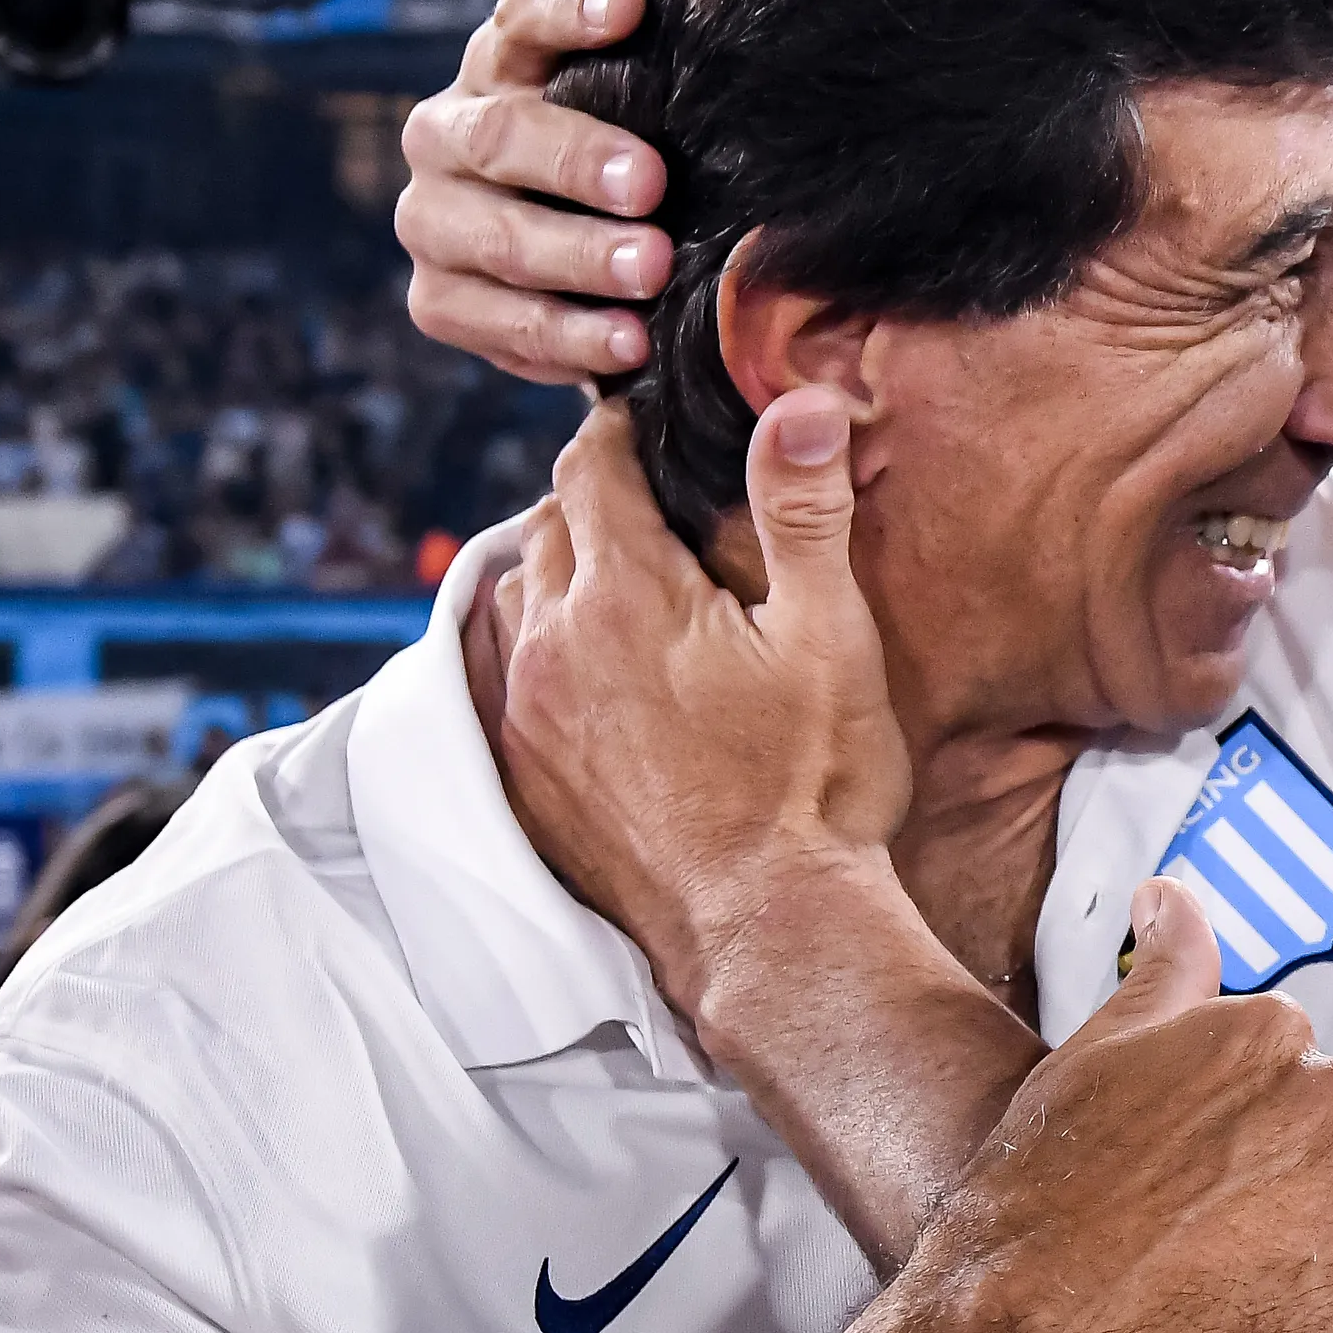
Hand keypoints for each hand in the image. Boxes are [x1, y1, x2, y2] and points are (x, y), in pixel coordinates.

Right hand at [395, 0, 666, 383]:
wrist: (617, 263)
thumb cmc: (648, 140)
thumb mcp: (662, 67)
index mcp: (505, 58)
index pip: (520, 16)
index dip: (570, 7)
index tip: (635, 7)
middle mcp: (451, 130)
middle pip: (500, 138)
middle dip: (575, 161)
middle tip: (652, 187)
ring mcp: (436, 218)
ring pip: (486, 236)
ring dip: (569, 259)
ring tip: (648, 275)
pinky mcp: (441, 300)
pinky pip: (486, 322)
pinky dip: (556, 337)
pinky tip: (622, 346)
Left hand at [493, 393, 910, 1010]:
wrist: (768, 930)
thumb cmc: (812, 785)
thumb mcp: (828, 634)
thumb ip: (802, 510)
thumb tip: (796, 402)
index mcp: (625, 593)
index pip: (590, 468)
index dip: (617, 432)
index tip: (641, 421)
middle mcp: (552, 645)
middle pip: (546, 528)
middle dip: (591, 503)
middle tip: (650, 505)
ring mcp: (526, 718)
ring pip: (515, 602)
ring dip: (559, 578)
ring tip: (622, 586)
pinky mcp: (522, 780)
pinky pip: (504, 683)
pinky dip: (539, 655)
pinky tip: (592, 675)